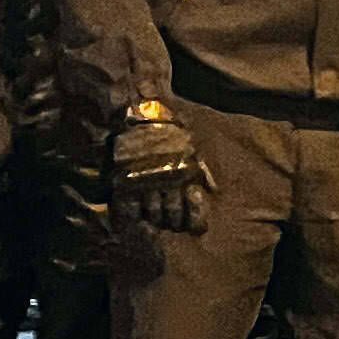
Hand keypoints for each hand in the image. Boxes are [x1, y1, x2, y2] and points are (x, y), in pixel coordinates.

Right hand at [108, 102, 214, 234]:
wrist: (144, 110)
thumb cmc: (172, 128)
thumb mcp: (193, 146)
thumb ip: (202, 170)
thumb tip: (212, 190)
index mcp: (186, 173)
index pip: (194, 207)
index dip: (196, 220)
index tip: (197, 227)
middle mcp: (168, 180)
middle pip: (172, 215)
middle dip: (175, 221)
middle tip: (174, 223)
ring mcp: (146, 181)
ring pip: (153, 213)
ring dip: (156, 218)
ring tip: (156, 218)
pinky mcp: (125, 179)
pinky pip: (128, 208)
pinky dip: (131, 215)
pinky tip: (134, 216)